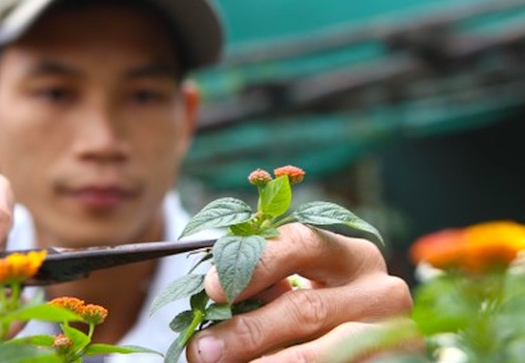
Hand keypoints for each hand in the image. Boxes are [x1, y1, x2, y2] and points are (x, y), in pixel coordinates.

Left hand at [186, 223, 412, 361]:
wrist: (368, 351)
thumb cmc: (325, 314)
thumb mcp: (304, 291)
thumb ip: (269, 287)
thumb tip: (211, 298)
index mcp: (354, 256)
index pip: (302, 244)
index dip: (255, 263)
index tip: (212, 287)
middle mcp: (380, 290)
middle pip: (305, 307)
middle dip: (246, 330)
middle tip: (202, 348)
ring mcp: (392, 334)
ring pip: (318, 352)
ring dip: (264, 362)